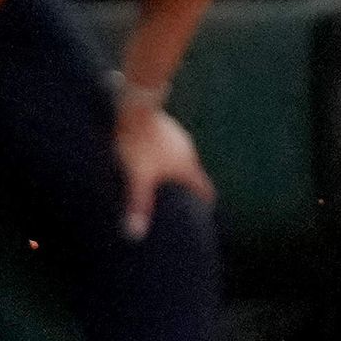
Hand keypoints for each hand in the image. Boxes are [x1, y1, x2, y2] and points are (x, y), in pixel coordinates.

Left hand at [115, 102, 214, 238]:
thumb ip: (139, 204)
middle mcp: (188, 152)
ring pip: (181, 159)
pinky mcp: (168, 126)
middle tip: (179, 200)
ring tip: (163, 182)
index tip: (205, 211)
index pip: (204, 188)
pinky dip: (165, 157)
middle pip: (192, 174)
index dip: (206, 201)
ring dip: (175, 171)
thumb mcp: (137, 177)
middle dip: (187, 188)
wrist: (135, 107)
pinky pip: (170, 147)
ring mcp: (179, 137)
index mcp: (187, 167)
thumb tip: (135, 233)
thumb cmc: (138, 144)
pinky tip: (152, 158)